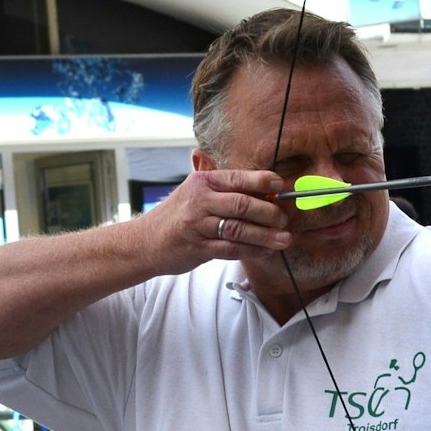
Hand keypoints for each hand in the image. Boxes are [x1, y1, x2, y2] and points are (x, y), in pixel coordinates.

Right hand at [133, 169, 291, 276]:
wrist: (145, 242)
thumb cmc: (178, 215)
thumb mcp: (195, 192)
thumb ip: (224, 187)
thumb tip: (264, 188)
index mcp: (202, 182)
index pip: (237, 178)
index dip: (262, 181)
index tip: (280, 186)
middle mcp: (199, 201)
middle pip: (242, 204)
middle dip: (269, 212)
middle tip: (284, 219)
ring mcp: (198, 226)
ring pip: (239, 229)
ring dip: (265, 235)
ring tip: (284, 239)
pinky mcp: (198, 248)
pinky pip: (231, 249)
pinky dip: (252, 251)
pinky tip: (266, 252)